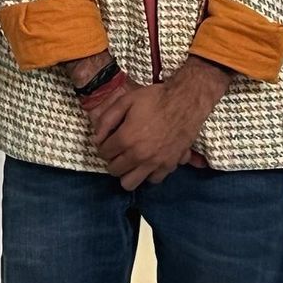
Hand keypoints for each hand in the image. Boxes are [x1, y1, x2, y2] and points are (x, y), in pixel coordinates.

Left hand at [91, 58, 229, 190]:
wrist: (185, 101)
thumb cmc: (154, 99)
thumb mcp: (126, 101)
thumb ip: (107, 119)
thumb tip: (97, 138)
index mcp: (126, 138)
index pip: (103, 153)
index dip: (103, 146)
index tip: (107, 141)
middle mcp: (138, 156)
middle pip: (114, 170)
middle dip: (112, 160)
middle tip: (118, 150)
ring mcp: (154, 163)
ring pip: (130, 183)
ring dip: (127, 172)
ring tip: (130, 160)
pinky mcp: (169, 165)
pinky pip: (152, 180)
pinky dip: (147, 173)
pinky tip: (147, 161)